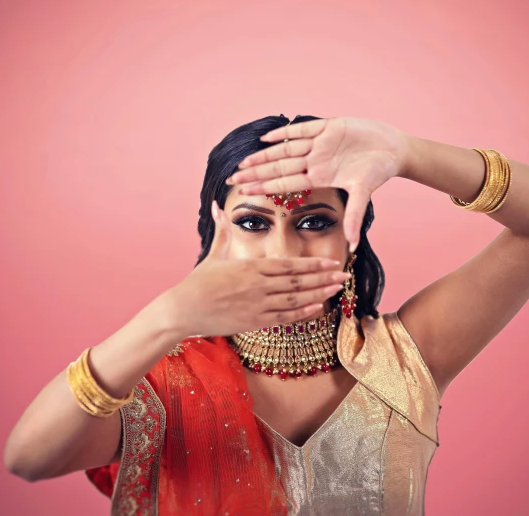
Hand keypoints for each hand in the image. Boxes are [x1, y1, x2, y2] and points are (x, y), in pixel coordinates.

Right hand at [164, 201, 351, 337]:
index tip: (331, 262)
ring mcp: (257, 305)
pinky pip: (284, 318)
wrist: (182, 309)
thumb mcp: (214, 254)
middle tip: (345, 274)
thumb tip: (216, 205)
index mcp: (251, 267)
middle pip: (298, 282)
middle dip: (324, 278)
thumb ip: (223, 231)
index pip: (290, 265)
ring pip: (296, 300)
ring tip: (337, 289)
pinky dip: (302, 313)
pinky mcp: (253, 322)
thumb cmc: (197, 282)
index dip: (313, 264)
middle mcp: (258, 285)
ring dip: (319, 294)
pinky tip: (318, 308)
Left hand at [226, 117, 408, 251]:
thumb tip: (352, 245)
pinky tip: (266, 138)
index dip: (265, 187)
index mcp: (319, 177)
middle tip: (232, 179)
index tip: (244, 193)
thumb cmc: (378, 171)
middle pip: (279, 167)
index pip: (285, 183)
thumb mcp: (364, 193)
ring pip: (285, 149)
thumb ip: (355, 216)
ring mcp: (319, 143)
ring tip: (243, 161)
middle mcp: (314, 160)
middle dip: (256, 173)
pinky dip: (284, 132)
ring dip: (264, 155)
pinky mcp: (328, 126)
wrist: (393, 149)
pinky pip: (302, 130)